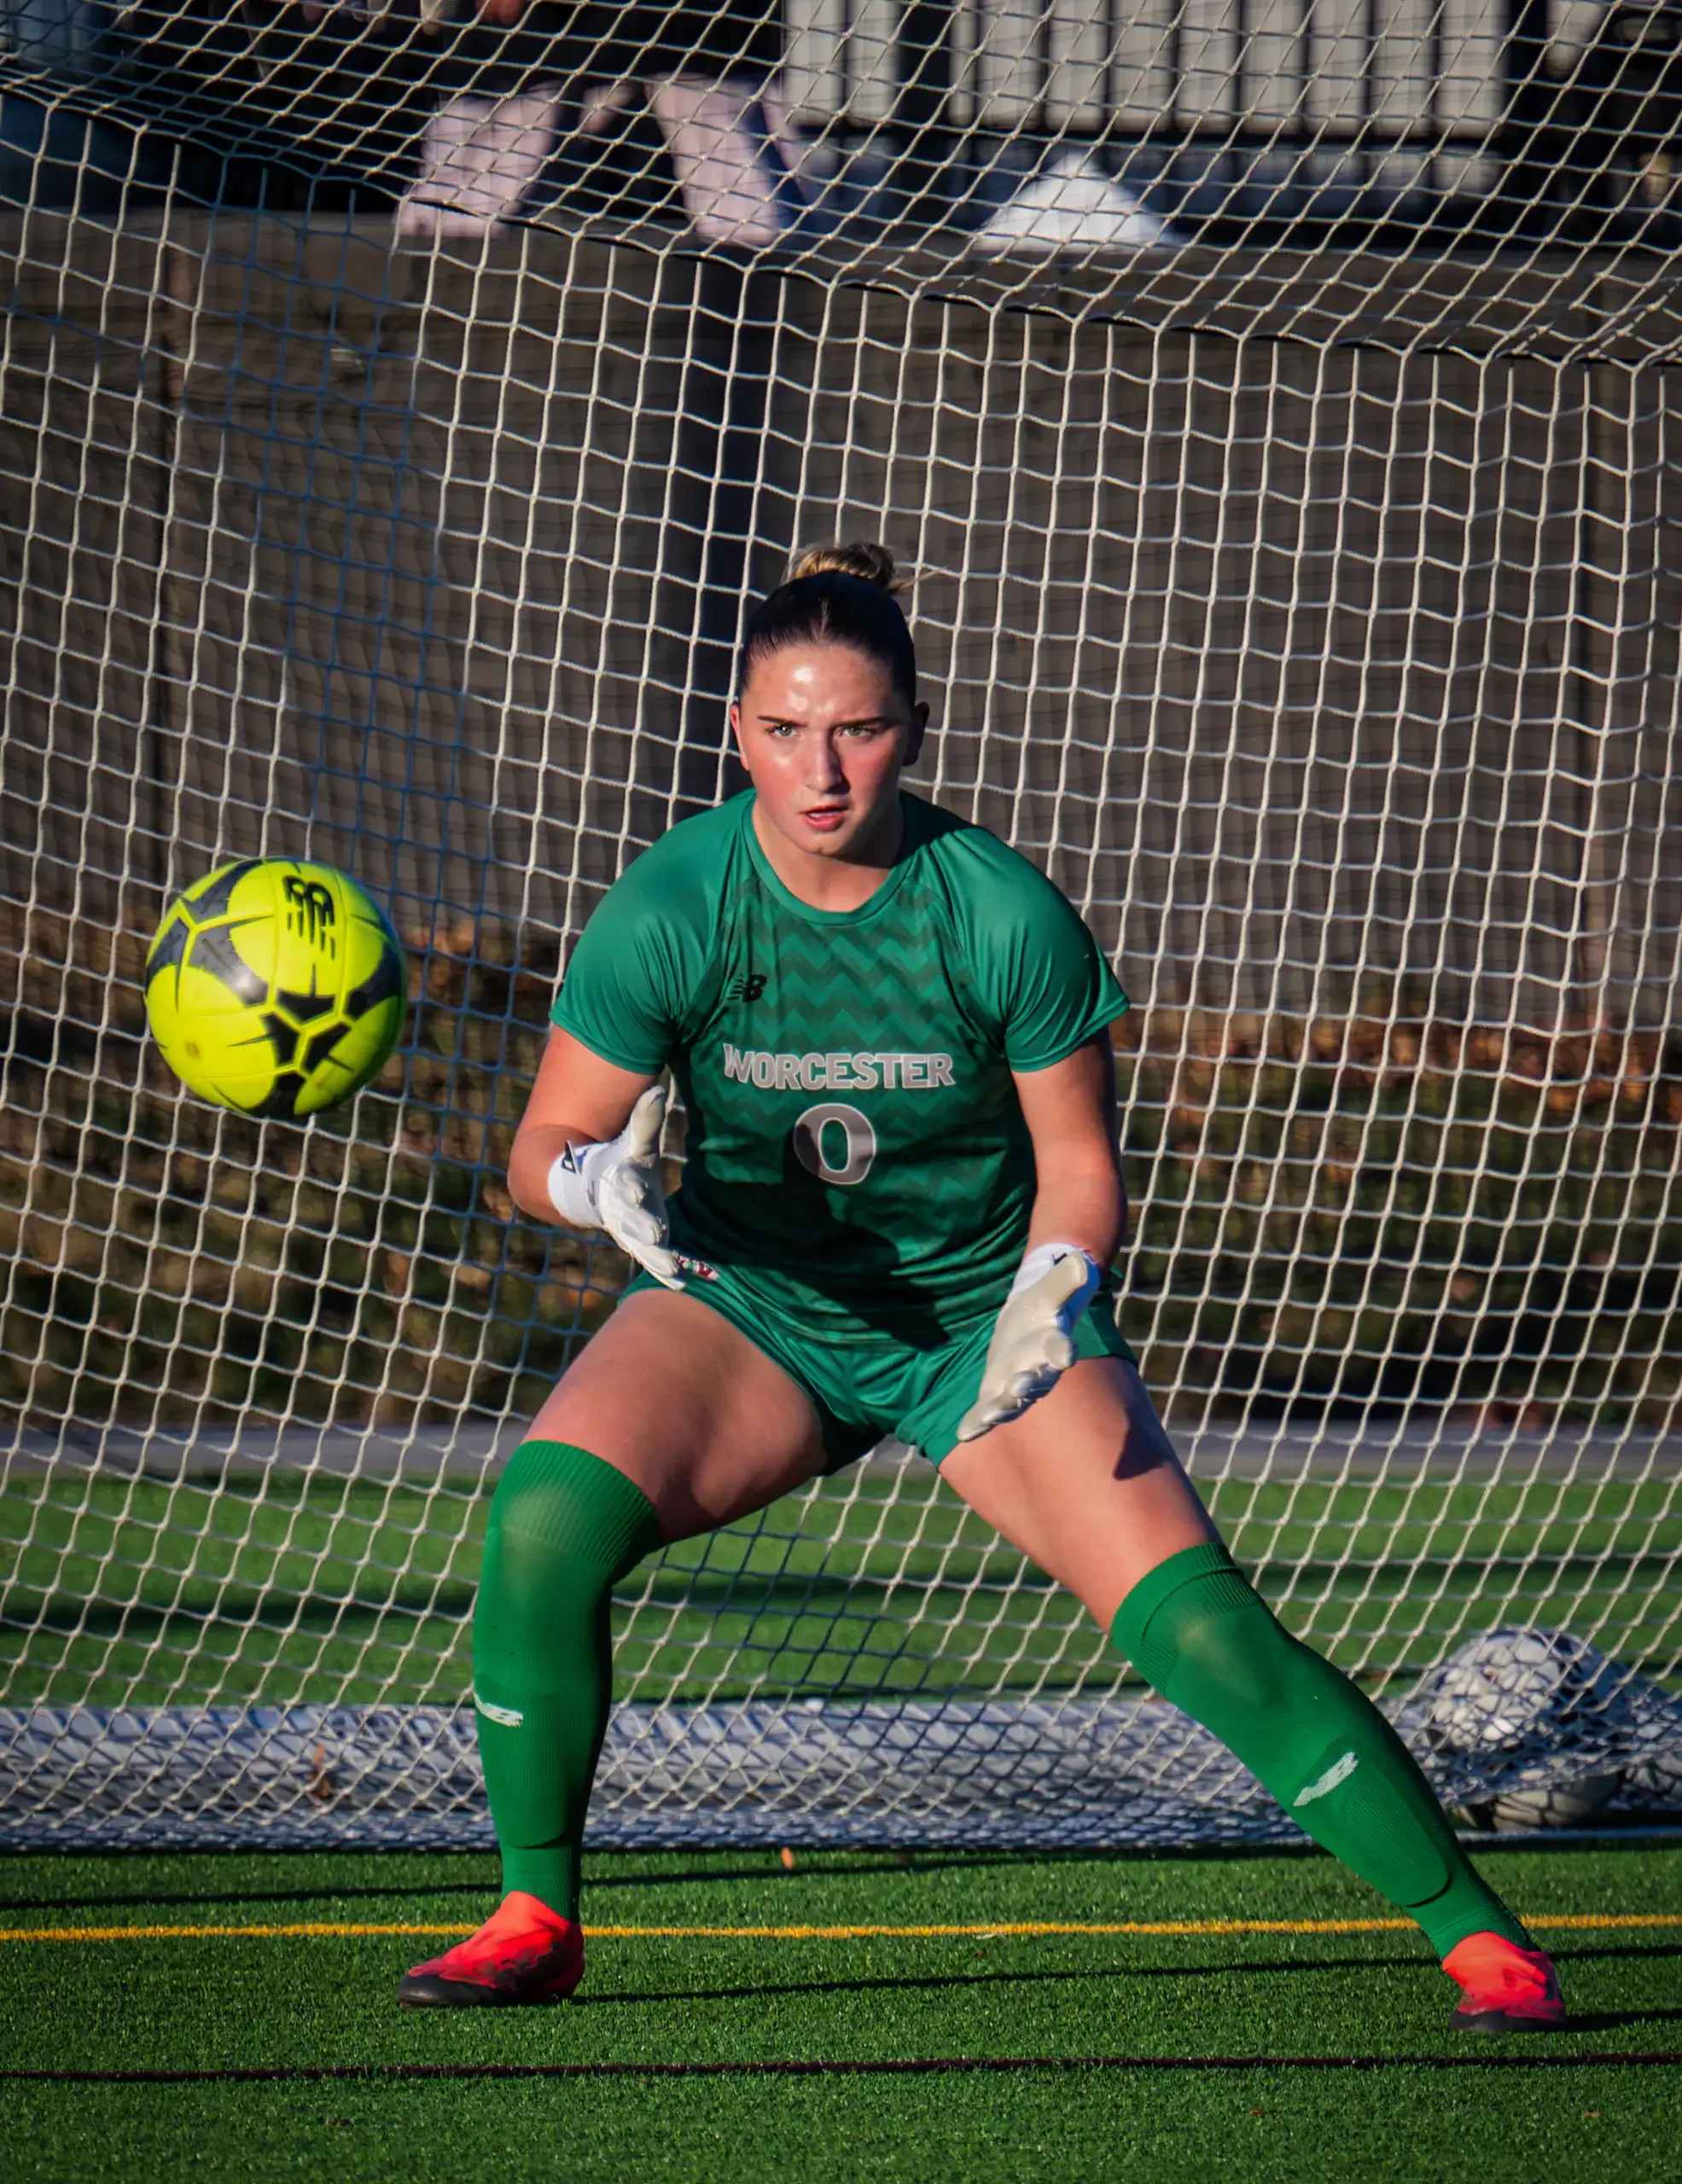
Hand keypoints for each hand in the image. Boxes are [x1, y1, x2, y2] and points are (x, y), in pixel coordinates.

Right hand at [549, 1085, 691, 1291]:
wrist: (589, 1190)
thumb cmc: (616, 1160)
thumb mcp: (632, 1142)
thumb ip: (645, 1120)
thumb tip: (658, 1090)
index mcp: (619, 1182)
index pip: (623, 1183)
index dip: (629, 1186)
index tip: (636, 1189)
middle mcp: (621, 1210)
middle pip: (630, 1220)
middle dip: (641, 1228)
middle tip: (653, 1236)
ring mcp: (629, 1230)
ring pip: (641, 1247)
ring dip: (655, 1258)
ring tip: (672, 1271)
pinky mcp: (642, 1244)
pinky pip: (654, 1259)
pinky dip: (666, 1271)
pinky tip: (682, 1283)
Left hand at [954, 1245, 1100, 1442]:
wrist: (1028, 1321)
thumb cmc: (1044, 1304)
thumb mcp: (1052, 1287)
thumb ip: (1067, 1277)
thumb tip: (1081, 1260)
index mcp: (1054, 1342)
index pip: (1060, 1347)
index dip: (1062, 1350)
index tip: (1065, 1354)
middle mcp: (1039, 1370)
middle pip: (1037, 1382)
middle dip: (1028, 1386)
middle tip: (1019, 1389)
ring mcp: (1018, 1384)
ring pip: (1013, 1402)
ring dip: (1002, 1409)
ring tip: (991, 1416)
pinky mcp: (996, 1392)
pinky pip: (988, 1411)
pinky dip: (978, 1423)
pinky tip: (964, 1434)